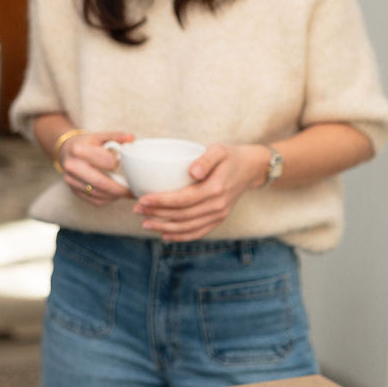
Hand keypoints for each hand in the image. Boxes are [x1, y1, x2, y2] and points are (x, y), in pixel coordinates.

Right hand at [57, 130, 136, 207]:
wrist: (65, 150)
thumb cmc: (86, 143)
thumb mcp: (99, 136)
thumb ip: (116, 137)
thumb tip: (131, 138)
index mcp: (80, 149)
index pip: (106, 161)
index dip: (118, 164)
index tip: (125, 165)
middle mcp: (72, 166)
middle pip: (101, 183)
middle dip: (120, 189)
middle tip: (132, 190)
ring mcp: (71, 180)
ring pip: (98, 194)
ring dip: (114, 196)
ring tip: (125, 192)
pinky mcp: (73, 190)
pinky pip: (94, 200)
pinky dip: (107, 199)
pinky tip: (114, 194)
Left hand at [133, 143, 266, 240]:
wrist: (251, 168)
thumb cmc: (230, 156)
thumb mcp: (219, 150)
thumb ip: (205, 159)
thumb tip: (192, 172)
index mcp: (216, 189)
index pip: (183, 199)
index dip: (161, 201)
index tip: (142, 199)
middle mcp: (217, 206)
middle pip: (182, 215)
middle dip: (157, 214)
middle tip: (136, 209)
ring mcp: (219, 215)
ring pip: (187, 227)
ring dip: (164, 227)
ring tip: (145, 223)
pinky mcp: (218, 219)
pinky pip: (198, 232)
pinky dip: (180, 237)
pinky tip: (164, 235)